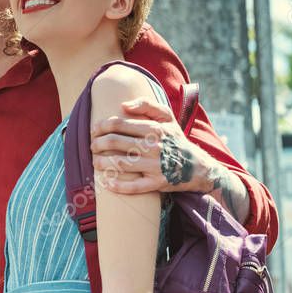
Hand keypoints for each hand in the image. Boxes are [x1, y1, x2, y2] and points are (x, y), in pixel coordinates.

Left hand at [90, 97, 250, 221]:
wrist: (199, 167)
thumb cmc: (175, 140)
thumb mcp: (167, 117)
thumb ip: (147, 105)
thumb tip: (124, 105)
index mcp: (154, 129)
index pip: (118, 124)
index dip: (101, 126)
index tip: (94, 130)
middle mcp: (154, 146)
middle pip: (115, 142)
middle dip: (97, 143)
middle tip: (92, 146)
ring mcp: (155, 166)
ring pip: (119, 163)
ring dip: (101, 162)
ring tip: (94, 161)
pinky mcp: (157, 183)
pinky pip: (134, 187)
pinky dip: (117, 186)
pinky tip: (106, 183)